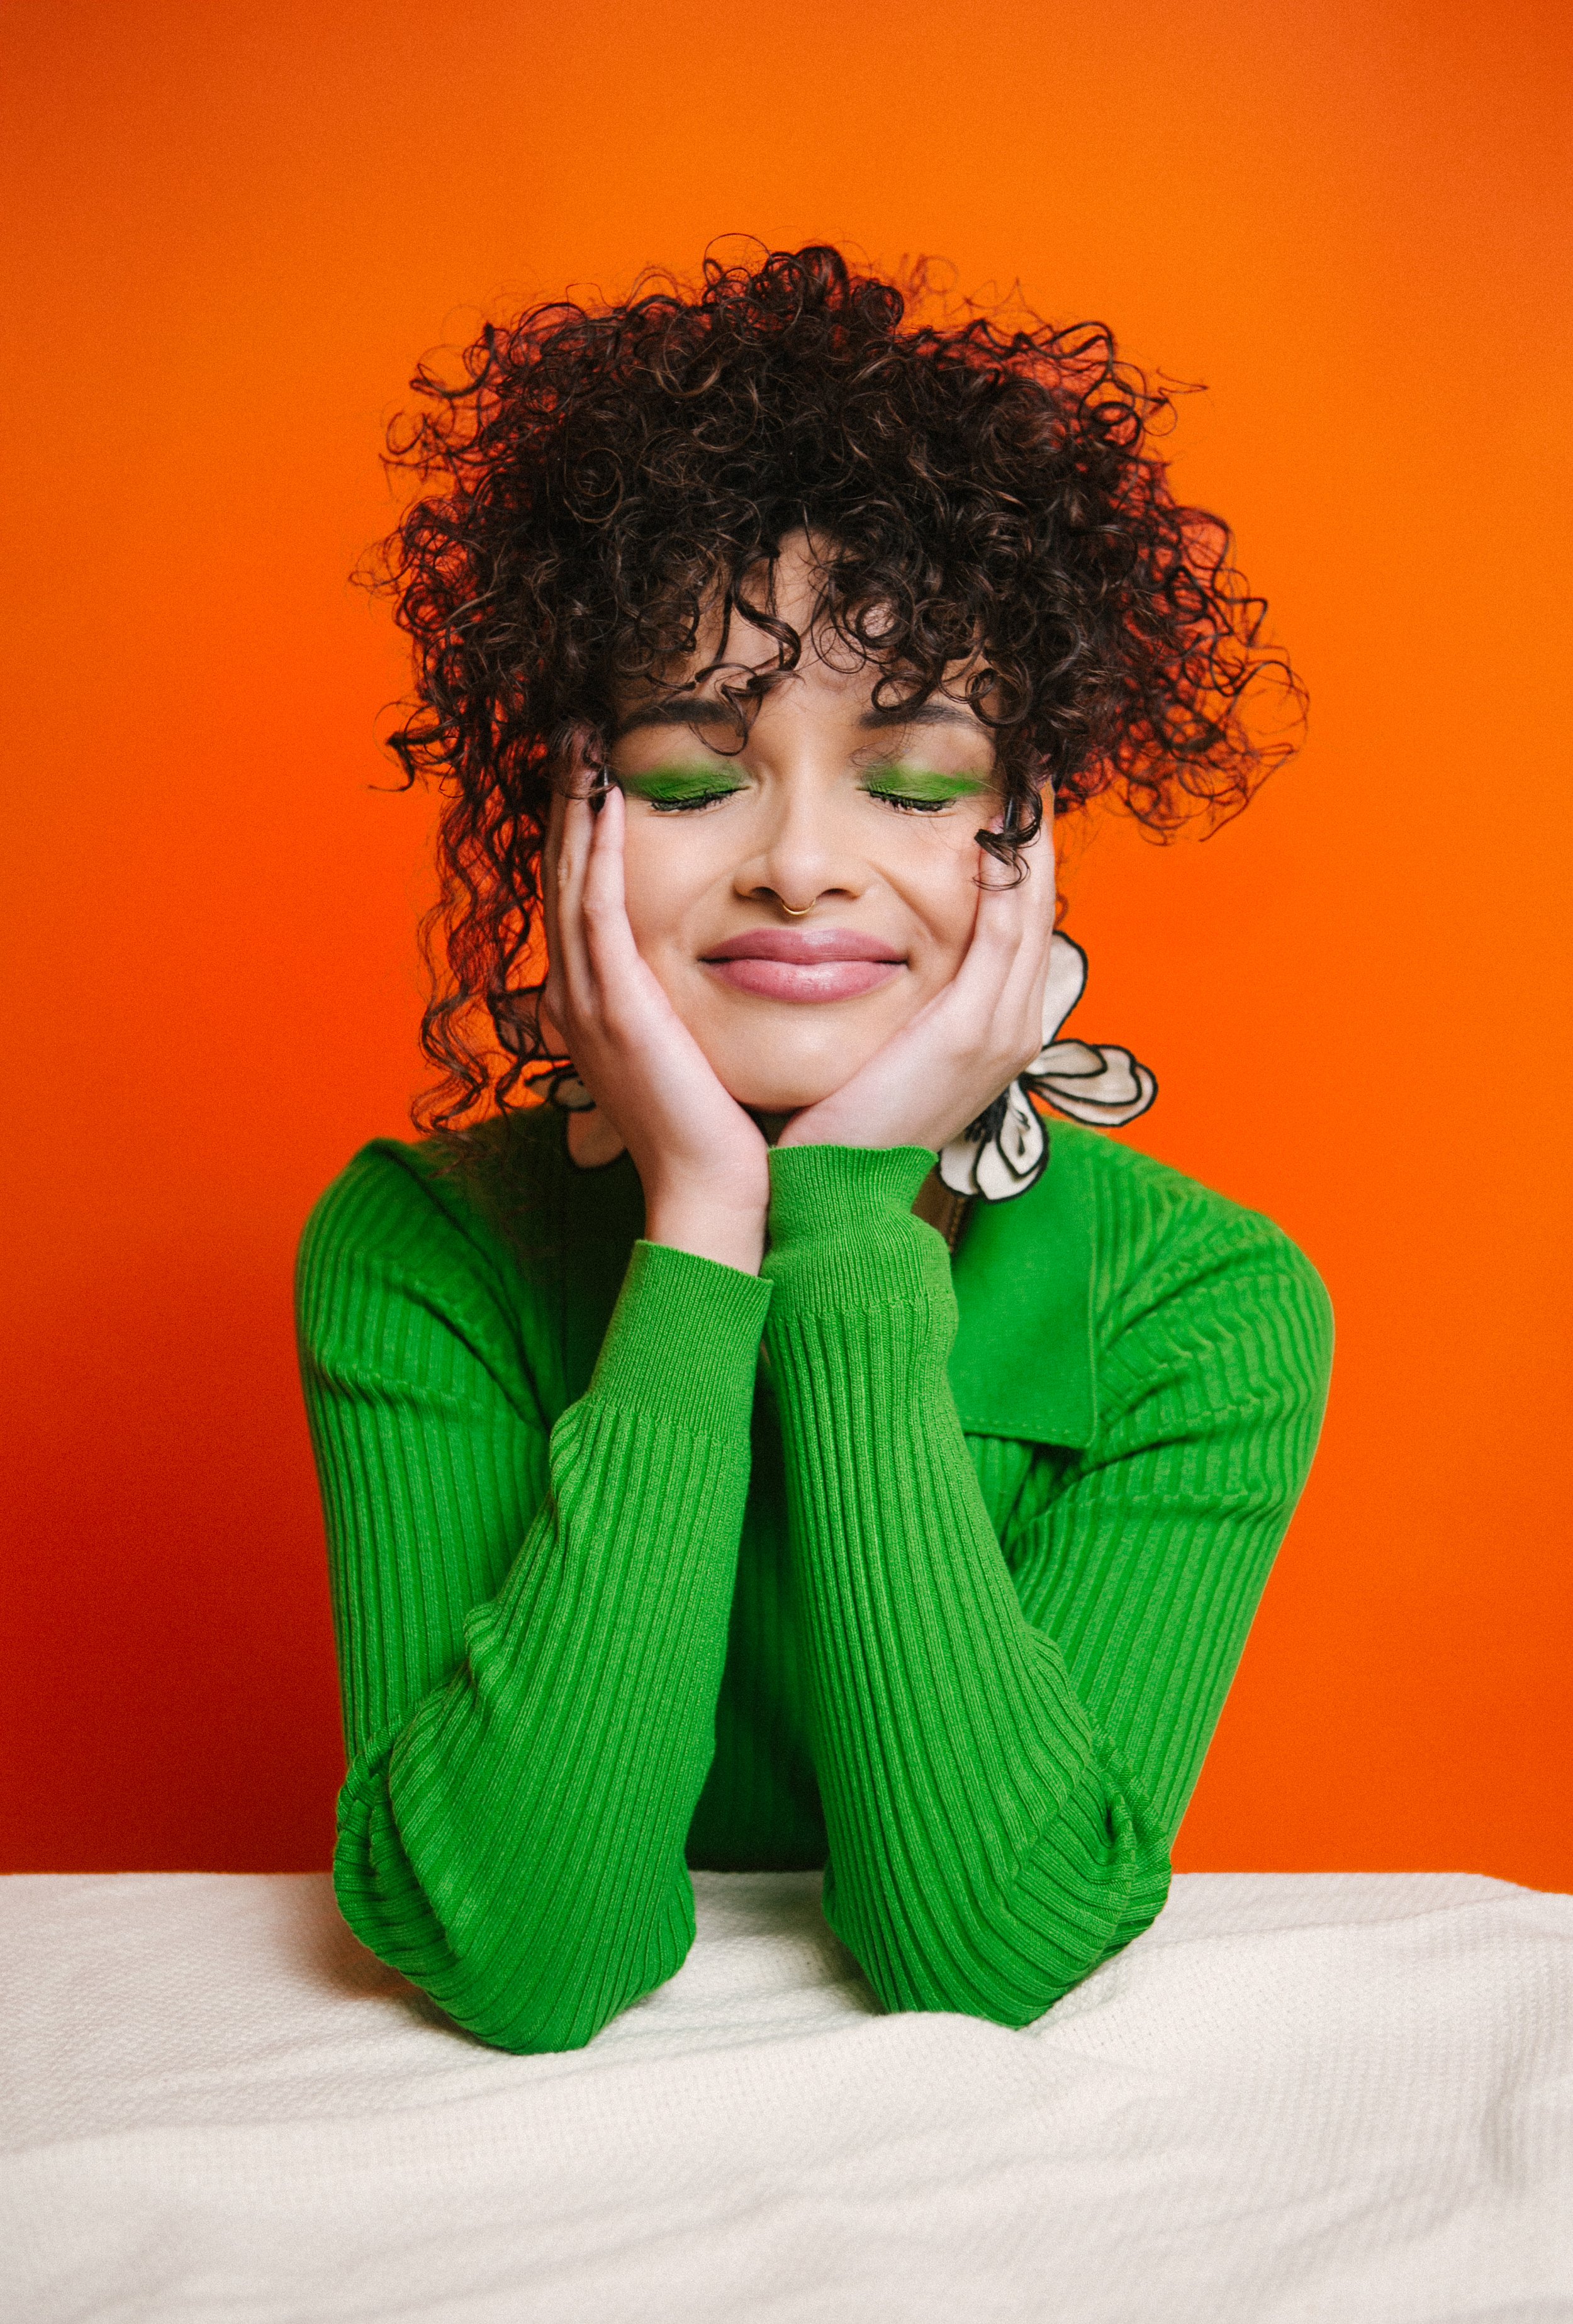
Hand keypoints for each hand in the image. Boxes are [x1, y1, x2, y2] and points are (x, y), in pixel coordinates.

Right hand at [542, 767, 770, 1273]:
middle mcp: (580, 997)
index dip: (578, 831)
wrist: (712, 1194)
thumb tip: (716, 974)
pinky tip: (607, 800)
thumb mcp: (692, 1054)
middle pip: (561, 875)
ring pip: (570, 881)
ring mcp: (591, 1002)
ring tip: (583, 744)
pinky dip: (597, 852)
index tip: (592, 772)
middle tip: (575, 734)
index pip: (579, 897)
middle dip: (566, 801)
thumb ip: (688, 1007)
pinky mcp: (617, 1008)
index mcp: (597, 1005)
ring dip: (574, 807)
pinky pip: (598, 912)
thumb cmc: (718, 1132)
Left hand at [776, 805, 1056, 1156]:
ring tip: (1019, 780)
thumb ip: (899, 1001)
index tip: (1007, 804)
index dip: (1021, 864)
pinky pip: (1001, 936)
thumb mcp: (884, 1047)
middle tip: (1024, 770)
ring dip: (1029, 845)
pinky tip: (996, 833)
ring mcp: (1001, 1031)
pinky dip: (1006, 882)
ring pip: (1029, 915)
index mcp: (995, 1029)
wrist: (836, 1190)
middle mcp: (1014, 1027)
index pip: (1020, 927)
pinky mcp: (971, 1031)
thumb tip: (874, 949)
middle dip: (1035, 840)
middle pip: (1038, 912)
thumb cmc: (844, 1121)